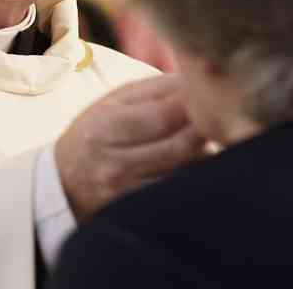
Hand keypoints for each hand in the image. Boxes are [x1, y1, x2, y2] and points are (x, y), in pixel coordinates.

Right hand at [55, 74, 206, 220]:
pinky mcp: (138, 213)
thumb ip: (154, 90)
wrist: (64, 184)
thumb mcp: (112, 103)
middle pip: (179, 146)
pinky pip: (180, 192)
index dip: (194, 102)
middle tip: (228, 114)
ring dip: (208, 153)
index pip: (162, 115)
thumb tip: (198, 80)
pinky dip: (198, 176)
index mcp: (105, 127)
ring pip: (185, 172)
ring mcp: (127, 193)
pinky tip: (203, 163)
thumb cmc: (95, 133)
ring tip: (216, 136)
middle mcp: (114, 164)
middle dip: (209, 128)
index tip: (214, 91)